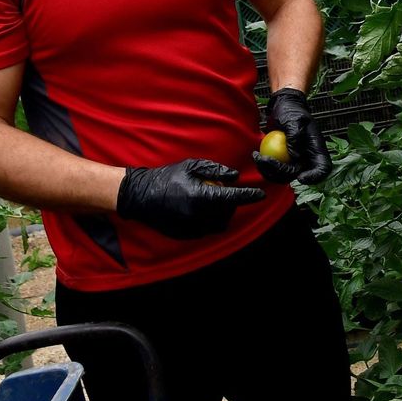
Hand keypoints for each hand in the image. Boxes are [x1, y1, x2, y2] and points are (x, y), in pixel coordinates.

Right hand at [115, 158, 265, 239]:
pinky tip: (203, 209)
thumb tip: (235, 176)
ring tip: (214, 200)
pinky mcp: (185, 234)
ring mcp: (190, 227)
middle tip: (228, 192)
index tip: (261, 194)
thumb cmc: (166, 177)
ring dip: (223, 213)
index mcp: (199, 196)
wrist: (140, 195)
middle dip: (233, 203)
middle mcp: (197, 215)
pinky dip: (210, 220)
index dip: (249, 196)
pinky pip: (206, 229)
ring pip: (219, 224)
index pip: (232, 198)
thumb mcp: (191, 166)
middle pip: (227, 213)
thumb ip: (215, 170)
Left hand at [254, 88, 330, 184]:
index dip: (314, 177)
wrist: (282, 107)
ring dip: (269, 172)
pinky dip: (265, 167)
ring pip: (284, 177)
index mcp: (316, 150)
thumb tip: (294, 156)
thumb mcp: (294, 120)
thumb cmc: (291, 110)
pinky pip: (274, 171)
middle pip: (297, 175)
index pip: (322, 169)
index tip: (300, 177)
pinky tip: (257, 156)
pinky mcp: (283, 161)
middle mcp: (307, 158)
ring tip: (258, 157)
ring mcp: (294, 161)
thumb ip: (295, 137)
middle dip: (279, 172)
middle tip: (264, 160)